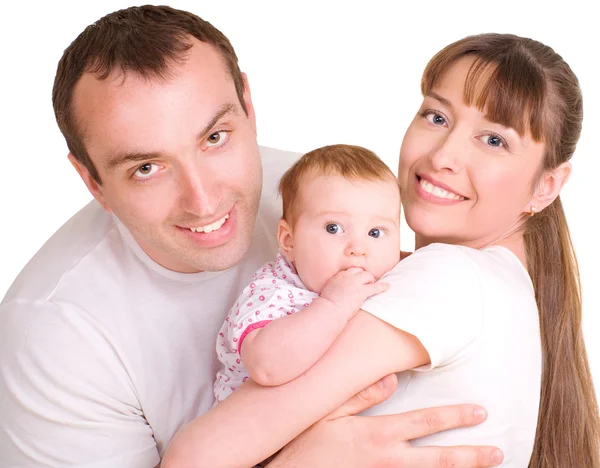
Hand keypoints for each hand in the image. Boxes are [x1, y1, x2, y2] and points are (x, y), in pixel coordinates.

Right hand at [267, 374, 503, 467]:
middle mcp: (388, 460)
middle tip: (497, 452)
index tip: (479, 412)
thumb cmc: (306, 445)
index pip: (425, 422)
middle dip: (471, 456)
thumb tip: (392, 379)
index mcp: (378, 435)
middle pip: (439, 459)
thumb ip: (360, 395)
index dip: (455, 416)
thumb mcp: (327, 412)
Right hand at [319, 267, 388, 318]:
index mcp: (339, 275)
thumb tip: (337, 288)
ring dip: (370, 281)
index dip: (356, 275)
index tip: (358, 280)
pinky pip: (375, 287)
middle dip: (364, 277)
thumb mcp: (329, 289)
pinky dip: (382, 287)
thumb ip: (335, 285)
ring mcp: (355, 283)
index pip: (351, 270)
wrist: (329, 310)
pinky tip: (388, 287)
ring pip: (368, 276)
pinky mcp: (361, 292)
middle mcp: (347, 276)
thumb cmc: (327, 304)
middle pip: (360, 271)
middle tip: (366, 284)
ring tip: (371, 287)